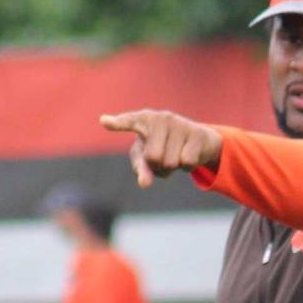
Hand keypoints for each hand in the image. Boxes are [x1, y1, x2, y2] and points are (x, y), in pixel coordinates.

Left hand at [100, 110, 223, 187]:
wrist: (198, 140)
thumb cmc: (163, 148)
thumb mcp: (147, 159)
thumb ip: (141, 170)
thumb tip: (144, 184)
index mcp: (143, 120)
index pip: (129, 121)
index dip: (117, 123)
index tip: (104, 122)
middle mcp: (161, 118)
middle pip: (154, 157)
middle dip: (159, 166)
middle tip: (163, 158)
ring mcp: (180, 123)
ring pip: (171, 162)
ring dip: (173, 168)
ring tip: (176, 156)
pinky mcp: (197, 133)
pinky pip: (187, 163)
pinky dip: (187, 167)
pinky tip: (188, 155)